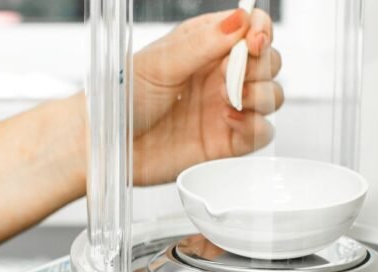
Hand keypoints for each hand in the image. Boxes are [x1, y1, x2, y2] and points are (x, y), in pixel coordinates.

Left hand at [133, 8, 281, 185]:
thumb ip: (202, 44)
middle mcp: (219, 75)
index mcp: (204, 46)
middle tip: (235, 75)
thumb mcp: (159, 63)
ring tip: (233, 99)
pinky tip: (230, 122)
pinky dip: (255, 127)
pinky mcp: (226, 142)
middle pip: (269, 61)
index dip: (260, 31)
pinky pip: (262, 133)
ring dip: (263, 95)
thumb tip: (239, 20)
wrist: (105, 144)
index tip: (254, 40)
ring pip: (271, 95)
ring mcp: (225, 108)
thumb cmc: (121, 98)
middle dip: (263, 65)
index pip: (250, 28)